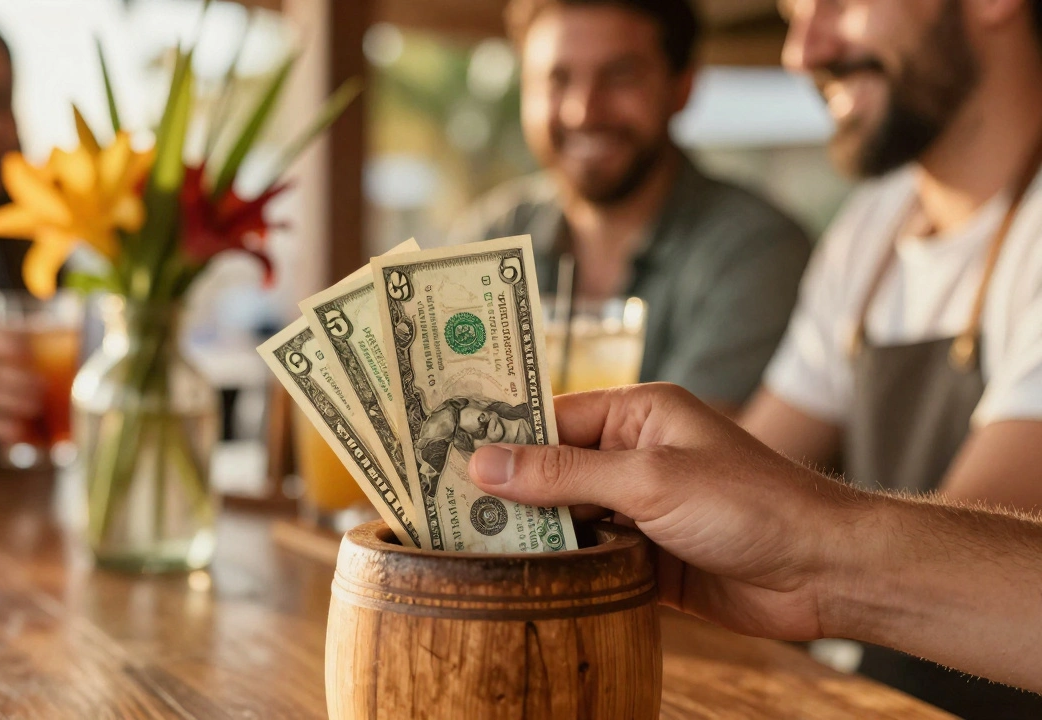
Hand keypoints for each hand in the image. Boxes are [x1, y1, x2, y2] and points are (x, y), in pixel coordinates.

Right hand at [467, 383, 865, 641]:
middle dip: (505, 489)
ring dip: (528, 533)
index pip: (551, 419)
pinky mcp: (646, 558)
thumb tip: (484, 463)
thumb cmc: (751, 504)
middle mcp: (634, 456)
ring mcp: (639, 509)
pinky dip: (559, 568)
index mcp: (638, 413)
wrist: (824, 573)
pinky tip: (517, 579)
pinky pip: (588, 558)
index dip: (499, 437)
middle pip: (551, 470)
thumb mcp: (650, 479)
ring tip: (463, 545)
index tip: (442, 453)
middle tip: (441, 506)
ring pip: (565, 518)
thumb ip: (564, 474)